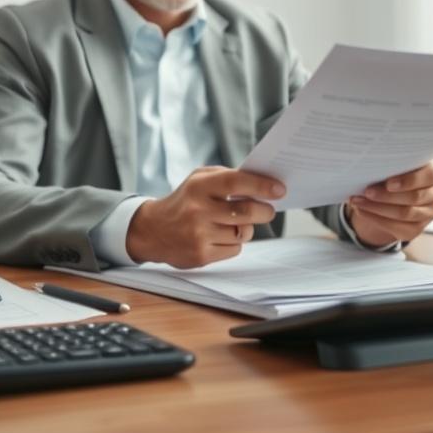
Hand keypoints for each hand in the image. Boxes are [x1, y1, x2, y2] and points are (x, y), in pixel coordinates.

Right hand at [126, 167, 283, 268]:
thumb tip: (262, 184)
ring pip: (243, 233)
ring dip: (246, 228)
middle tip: (268, 209)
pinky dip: (234, 243)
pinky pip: (235, 249)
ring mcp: (199, 234)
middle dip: (265, 210)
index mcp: (199, 186)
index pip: (236, 182)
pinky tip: (220, 236)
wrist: (152, 230)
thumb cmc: (185, 200)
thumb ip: (227, 177)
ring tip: (234, 223)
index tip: (279, 189)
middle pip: (247, 212)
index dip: (261, 185)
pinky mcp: (201, 255)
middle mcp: (198, 210)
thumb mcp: (198, 179)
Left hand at [345, 161, 432, 247]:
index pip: (430, 175)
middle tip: (367, 191)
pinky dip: (376, 218)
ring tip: (358, 200)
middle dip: (387, 195)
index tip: (389, 183)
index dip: (409, 181)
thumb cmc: (396, 172)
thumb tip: (371, 165)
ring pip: (405, 213)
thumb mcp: (398, 164)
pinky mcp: (418, 228)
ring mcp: (431, 213)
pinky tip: (362, 210)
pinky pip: (397, 227)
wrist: (393, 193)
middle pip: (415, 197)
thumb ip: (393, 164)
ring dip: (377, 208)